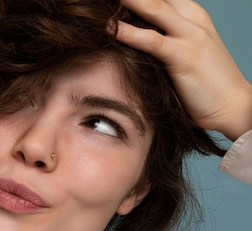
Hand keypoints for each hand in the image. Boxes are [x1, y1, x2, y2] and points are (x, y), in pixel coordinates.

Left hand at [116, 0, 251, 140]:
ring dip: (128, 1)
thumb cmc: (205, 82)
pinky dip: (129, 33)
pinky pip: (152, 41)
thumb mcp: (183, 50)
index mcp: (192, 15)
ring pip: (154, 8)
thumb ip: (161, 37)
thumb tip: (127, 34)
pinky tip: (111, 28)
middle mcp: (192, 19)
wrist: (233, 106)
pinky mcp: (184, 57)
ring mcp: (190, 37)